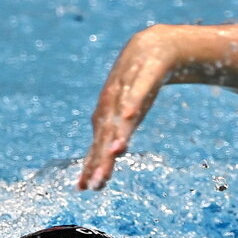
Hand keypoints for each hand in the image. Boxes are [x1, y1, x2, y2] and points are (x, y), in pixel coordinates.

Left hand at [77, 26, 179, 189]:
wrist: (151, 47)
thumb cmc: (137, 86)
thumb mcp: (128, 114)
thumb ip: (118, 135)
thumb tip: (112, 158)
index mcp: (107, 117)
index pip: (97, 146)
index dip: (91, 167)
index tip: (86, 189)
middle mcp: (111, 106)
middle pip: (105, 137)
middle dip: (100, 160)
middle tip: (96, 183)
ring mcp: (126, 90)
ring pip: (120, 117)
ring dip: (116, 134)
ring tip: (114, 153)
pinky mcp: (143, 76)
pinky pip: (138, 91)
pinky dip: (132, 103)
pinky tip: (129, 116)